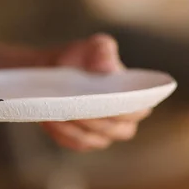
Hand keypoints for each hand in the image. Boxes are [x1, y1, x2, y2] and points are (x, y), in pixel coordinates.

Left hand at [41, 34, 149, 151]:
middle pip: (115, 130)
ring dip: (76, 126)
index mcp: (133, 100)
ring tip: (60, 110)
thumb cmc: (82, 57)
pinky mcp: (80, 141)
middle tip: (77, 105)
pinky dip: (63, 133)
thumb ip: (104, 52)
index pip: (137, 111)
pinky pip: (74, 142)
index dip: (125, 110)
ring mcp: (100, 135)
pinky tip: (51, 118)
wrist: (54, 69)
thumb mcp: (95, 46)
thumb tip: (105, 69)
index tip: (106, 99)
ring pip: (92, 139)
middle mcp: (121, 123)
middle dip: (96, 119)